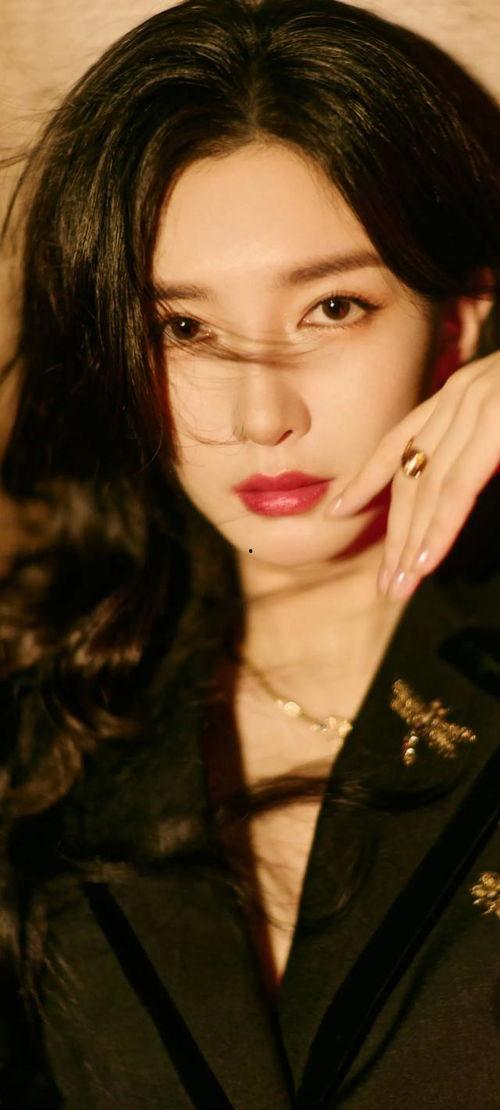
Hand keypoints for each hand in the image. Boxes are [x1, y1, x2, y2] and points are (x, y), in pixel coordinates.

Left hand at [324, 352, 499, 599]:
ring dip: (411, 541)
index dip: (365, 477)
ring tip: (399, 586)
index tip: (335, 508)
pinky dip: (440, 525)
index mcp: (462, 392)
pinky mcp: (497, 421)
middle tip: (386, 584)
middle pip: (410, 474)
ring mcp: (480, 404)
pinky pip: (460, 482)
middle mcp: (462, 395)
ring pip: (429, 485)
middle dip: (394, 533)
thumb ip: (483, 447)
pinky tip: (426, 559)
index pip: (400, 440)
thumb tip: (458, 489)